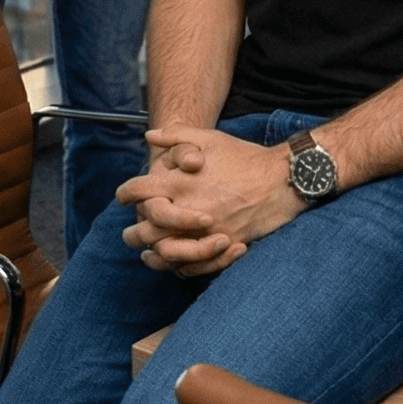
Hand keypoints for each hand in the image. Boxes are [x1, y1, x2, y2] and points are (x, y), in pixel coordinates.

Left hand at [115, 126, 303, 276]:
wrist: (281, 179)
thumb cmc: (244, 156)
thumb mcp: (209, 138)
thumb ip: (176, 136)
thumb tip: (149, 136)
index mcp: (179, 181)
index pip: (138, 191)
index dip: (125, 194)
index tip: (121, 198)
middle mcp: (187, 207)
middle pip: (144, 227)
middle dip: (132, 232)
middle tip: (128, 232)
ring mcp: (203, 231)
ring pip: (163, 252)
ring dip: (150, 254)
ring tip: (144, 252)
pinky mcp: (220, 246)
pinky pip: (189, 265)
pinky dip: (176, 267)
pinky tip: (171, 262)